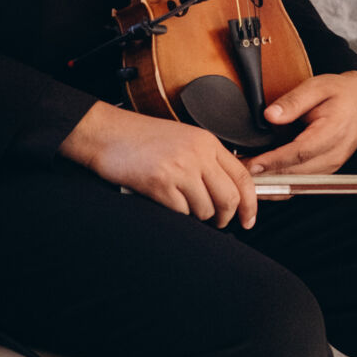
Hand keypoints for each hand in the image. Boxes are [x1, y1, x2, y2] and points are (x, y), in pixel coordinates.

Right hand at [59, 100, 260, 227]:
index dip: (250, 204)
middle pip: (229, 199)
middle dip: (225, 217)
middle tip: (217, 222)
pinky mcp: (160, 183)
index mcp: (206, 142)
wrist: (106, 133)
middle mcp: (197, 154)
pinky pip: (181, 212)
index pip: (242, 177)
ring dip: (196, 216)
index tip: (248, 219)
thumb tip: (226, 191)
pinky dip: (176, 213)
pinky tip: (165, 200)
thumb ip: (206, 160)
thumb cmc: (140, 138)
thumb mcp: (183, 139)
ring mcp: (180, 168)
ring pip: (206, 210)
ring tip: (181, 204)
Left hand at [251, 70, 356, 178]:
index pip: (301, 151)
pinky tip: (262, 181)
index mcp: (334, 131)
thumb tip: (270, 115)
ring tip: (245, 177)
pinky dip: (281, 186)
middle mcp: (336, 153)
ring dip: (272, 183)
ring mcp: (332, 166)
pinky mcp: (326, 172)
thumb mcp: (316, 86)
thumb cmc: (339, 93)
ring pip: (299, 183)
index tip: (252, 164)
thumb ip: (293, 101)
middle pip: (298, 172)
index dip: (274, 161)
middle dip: (267, 176)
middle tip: (239, 173)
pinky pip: (302, 184)